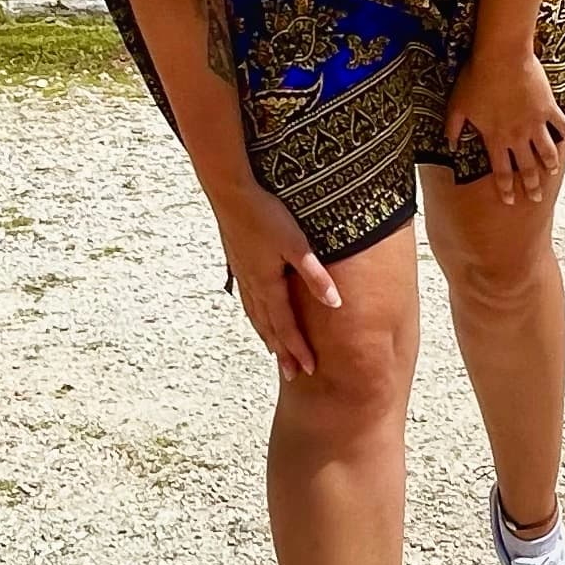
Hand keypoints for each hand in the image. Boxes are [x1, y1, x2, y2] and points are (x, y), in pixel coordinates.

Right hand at [213, 179, 342, 376]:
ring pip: (256, 315)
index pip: (286, 325)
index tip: (308, 368)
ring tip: (275, 351)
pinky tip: (257, 313)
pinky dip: (255, 315)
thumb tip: (335, 303)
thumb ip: (315, 275)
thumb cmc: (264, 214)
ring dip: (267, 336)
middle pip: (269, 327)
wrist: (229, 192)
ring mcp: (242, 274)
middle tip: (292, 373)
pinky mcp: (238, 262)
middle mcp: (253, 285)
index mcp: (268, 284)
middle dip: (282, 351)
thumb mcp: (296, 244)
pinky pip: (248, 300)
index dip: (297, 348)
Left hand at [442, 46, 564, 207]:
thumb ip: (453, 128)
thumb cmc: (476, 78)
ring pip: (546, 151)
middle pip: (527, 167)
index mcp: (495, 137)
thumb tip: (450, 146)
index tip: (511, 201)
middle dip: (532, 186)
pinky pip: (560, 124)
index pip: (501, 171)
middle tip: (537, 198)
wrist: (502, 57)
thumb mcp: (457, 105)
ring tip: (552, 172)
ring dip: (550, 164)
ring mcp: (535, 122)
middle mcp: (517, 135)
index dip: (506, 189)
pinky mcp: (547, 107)